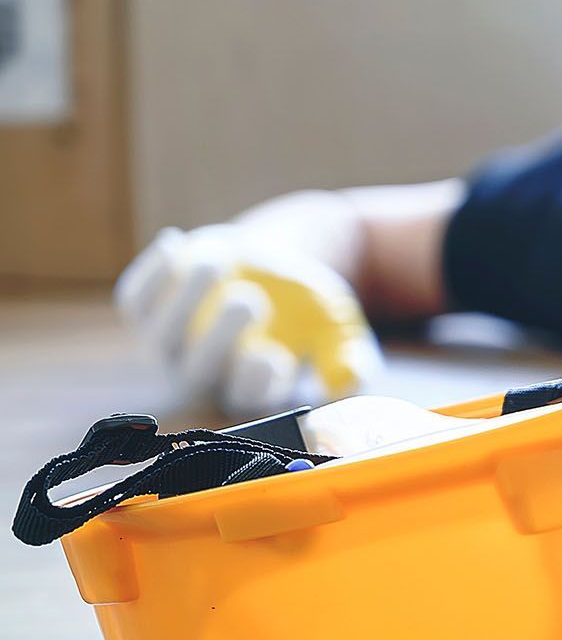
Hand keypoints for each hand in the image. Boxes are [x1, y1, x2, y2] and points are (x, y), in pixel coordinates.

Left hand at [115, 225, 383, 413]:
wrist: (274, 260)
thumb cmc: (308, 302)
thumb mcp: (337, 328)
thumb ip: (349, 357)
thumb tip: (348, 381)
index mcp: (249, 385)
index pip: (244, 395)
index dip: (254, 380)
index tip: (274, 353)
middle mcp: (203, 371)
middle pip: (197, 369)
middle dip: (219, 337)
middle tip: (251, 299)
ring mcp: (169, 340)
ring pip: (160, 334)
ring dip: (184, 298)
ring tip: (220, 261)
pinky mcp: (146, 306)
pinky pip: (135, 298)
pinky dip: (151, 272)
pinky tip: (175, 243)